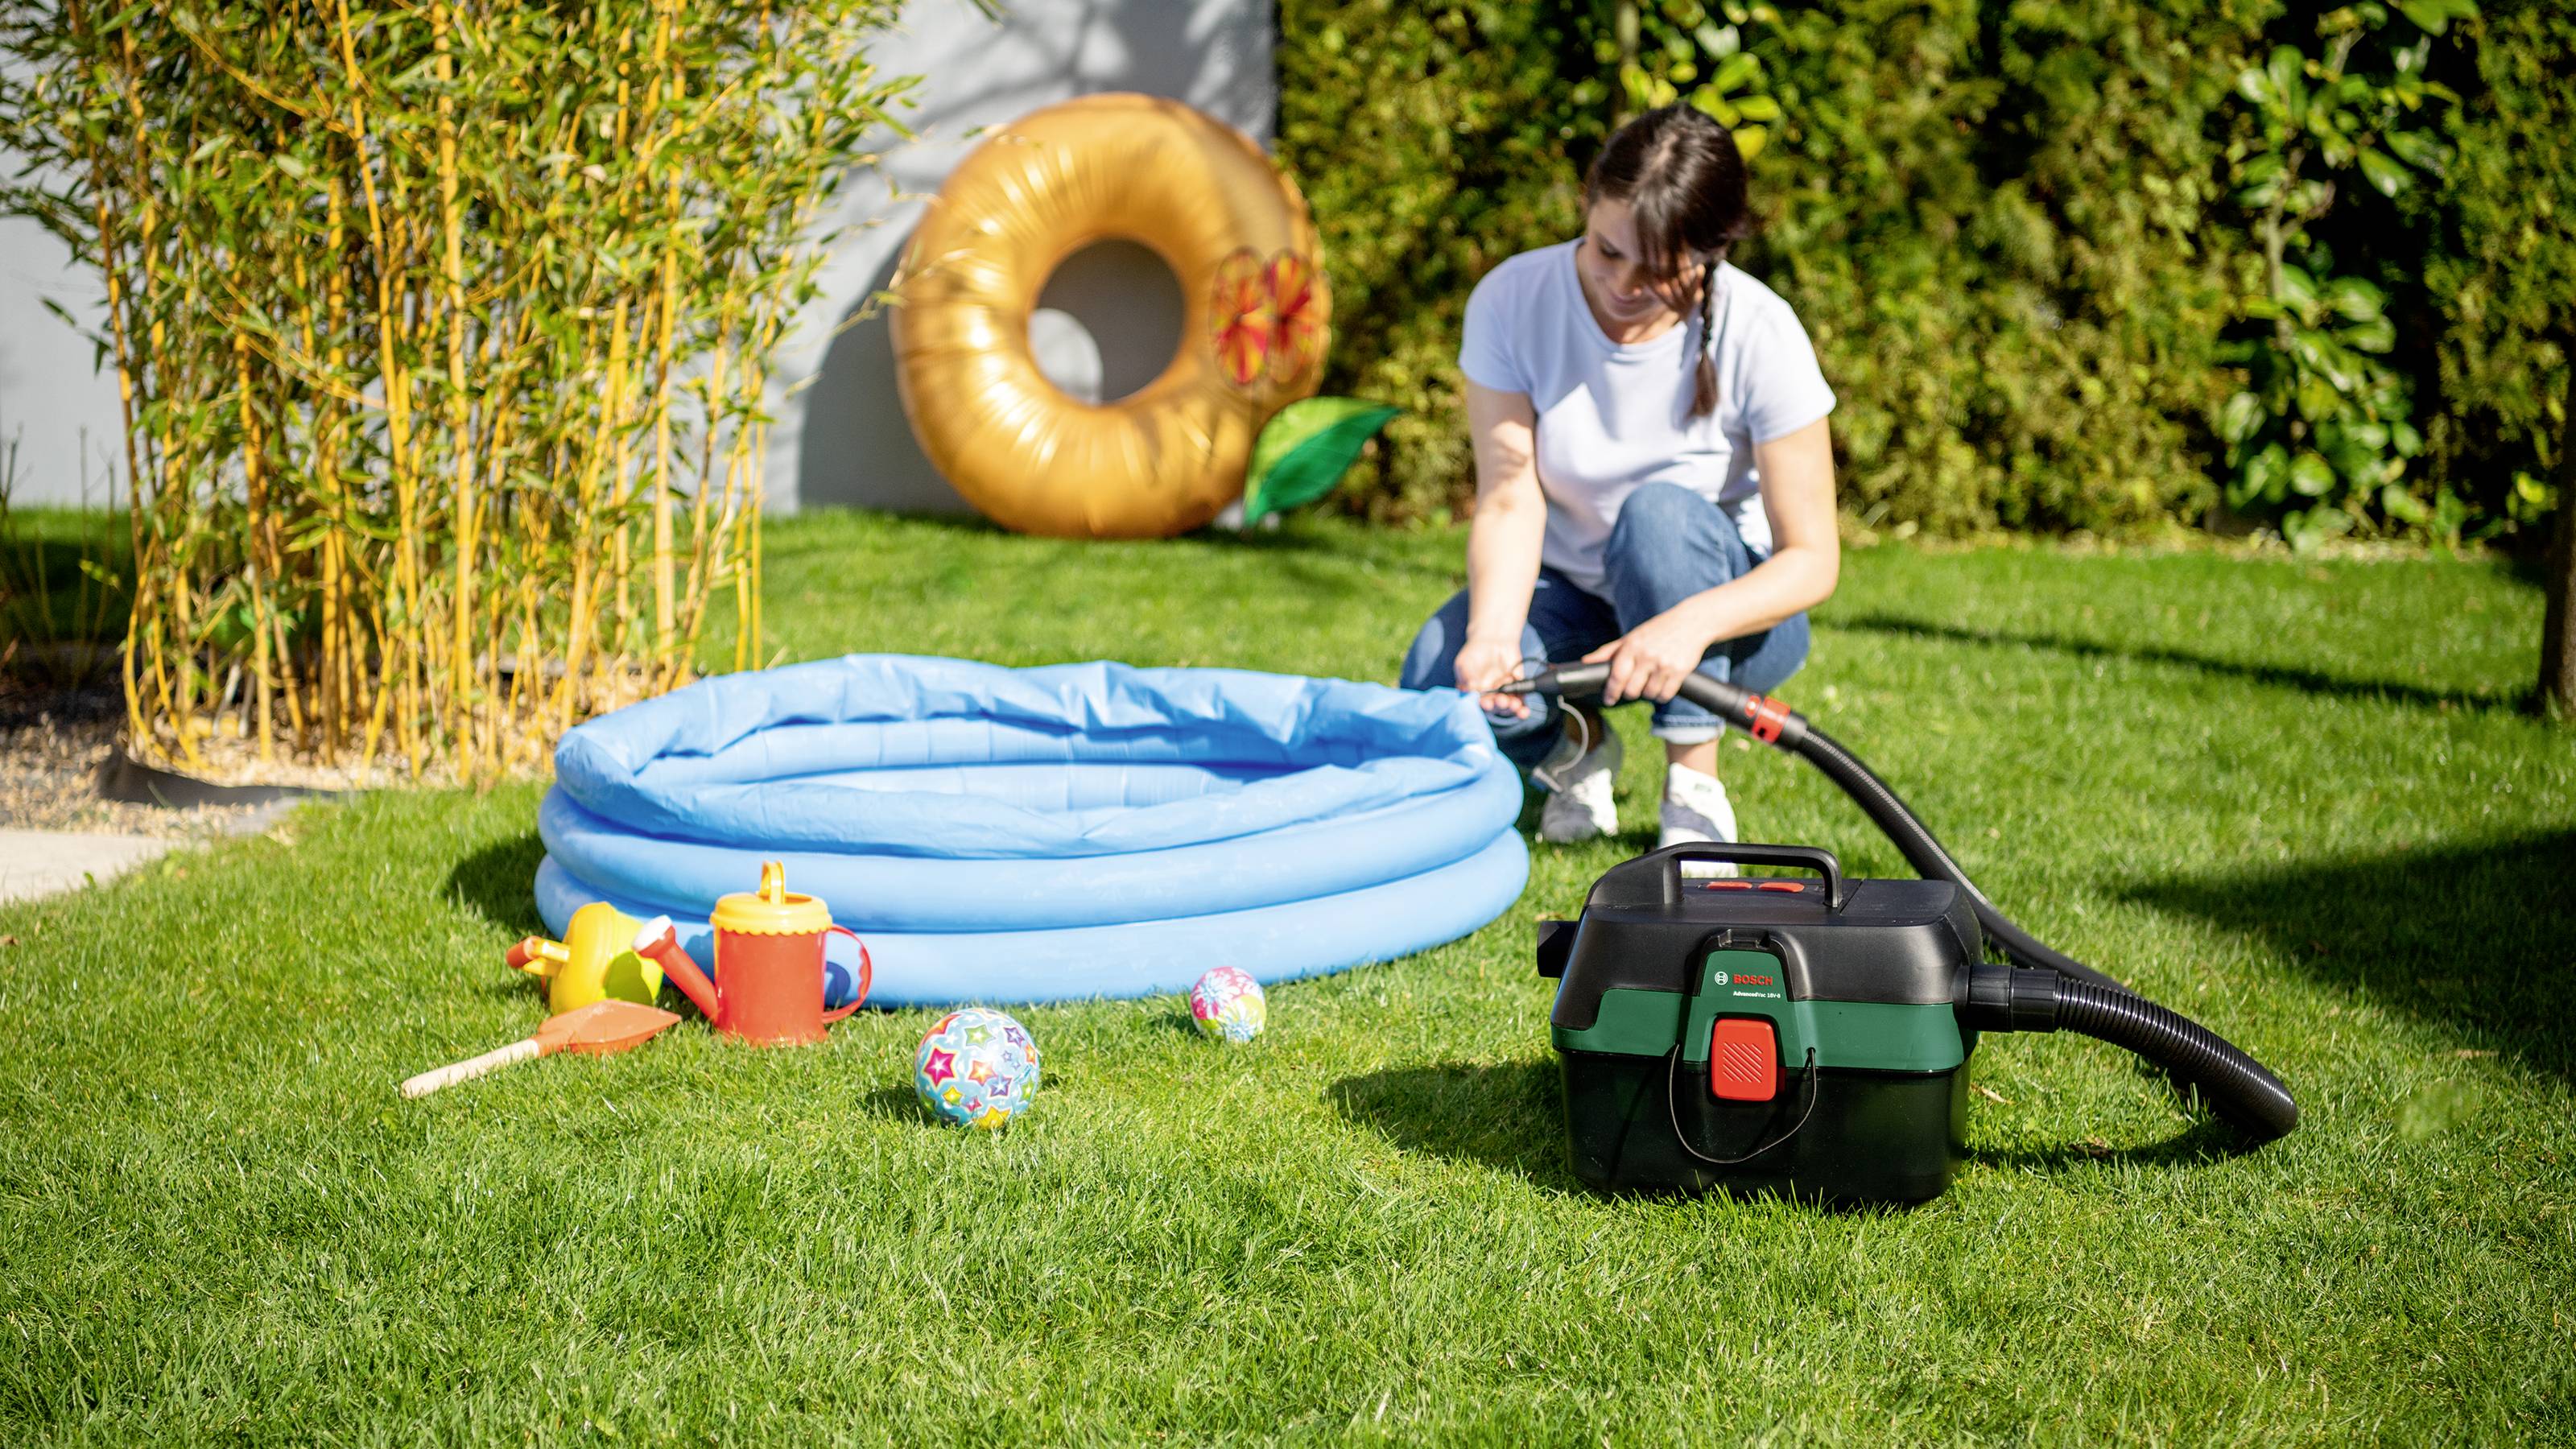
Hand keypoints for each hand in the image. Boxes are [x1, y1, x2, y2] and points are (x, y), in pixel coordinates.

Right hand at [1454, 634, 1531, 718]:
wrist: (1493, 638)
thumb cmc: (1474, 652)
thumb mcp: (1464, 663)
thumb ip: (1466, 676)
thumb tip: (1470, 688)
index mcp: (1473, 693)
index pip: (1478, 705)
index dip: (1483, 706)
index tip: (1486, 703)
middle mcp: (1488, 696)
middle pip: (1494, 708)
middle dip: (1498, 707)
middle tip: (1501, 701)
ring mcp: (1503, 692)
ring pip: (1507, 706)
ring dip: (1511, 708)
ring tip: (1513, 704)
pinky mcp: (1516, 687)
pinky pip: (1520, 700)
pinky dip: (1522, 708)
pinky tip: (1523, 711)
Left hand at [1583, 611, 1714, 706]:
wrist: (1691, 622)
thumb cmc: (1657, 630)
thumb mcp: (1631, 637)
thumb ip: (1608, 651)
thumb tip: (1586, 661)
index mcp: (1632, 646)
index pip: (1617, 676)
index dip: (1611, 692)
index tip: (1609, 699)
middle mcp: (1647, 656)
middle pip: (1632, 690)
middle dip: (1630, 692)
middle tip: (1634, 687)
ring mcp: (1664, 664)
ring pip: (1649, 694)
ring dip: (1648, 693)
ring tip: (1651, 681)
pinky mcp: (1680, 671)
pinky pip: (1665, 695)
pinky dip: (1662, 695)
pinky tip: (1662, 684)